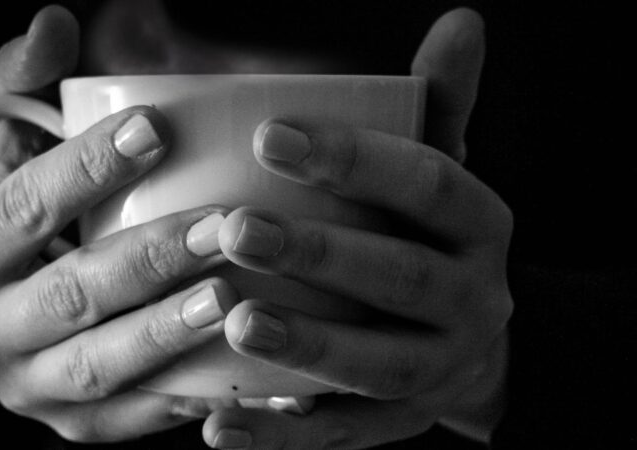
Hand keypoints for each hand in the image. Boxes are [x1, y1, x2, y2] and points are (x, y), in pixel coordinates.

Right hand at [0, 6, 238, 442]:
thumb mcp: (19, 147)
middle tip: (222, 224)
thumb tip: (55, 23)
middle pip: (68, 294)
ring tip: (232, 298)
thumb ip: (27, 83)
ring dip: (167, 334)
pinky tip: (242, 376)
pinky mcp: (73, 427)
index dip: (84, 168)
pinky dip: (186, 400)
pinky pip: (132, 419)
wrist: (24, 313)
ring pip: (99, 366)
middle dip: (147, 259)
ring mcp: (26, 390)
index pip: (20, 206)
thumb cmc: (36, 218)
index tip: (155, 130)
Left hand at [203, 9, 512, 448]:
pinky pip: (342, 434)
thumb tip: (462, 20)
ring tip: (233, 320)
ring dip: (305, 344)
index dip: (354, 158)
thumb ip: (440, 106)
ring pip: (375, 363)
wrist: (466, 342)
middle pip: (399, 277)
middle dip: (319, 253)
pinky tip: (219, 427)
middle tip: (234, 228)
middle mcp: (474, 300)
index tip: (268, 133)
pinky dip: (282, 435)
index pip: (429, 183)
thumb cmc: (426, 237)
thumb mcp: (438, 172)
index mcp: (481, 225)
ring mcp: (439, 370)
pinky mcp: (396, 426)